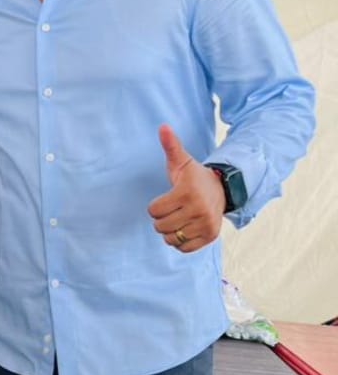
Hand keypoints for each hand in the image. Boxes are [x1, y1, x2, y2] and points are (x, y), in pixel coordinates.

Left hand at [146, 124, 225, 252]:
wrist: (222, 189)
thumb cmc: (194, 176)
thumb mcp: (182, 161)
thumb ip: (170, 145)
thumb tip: (162, 126)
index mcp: (187, 192)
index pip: (153, 210)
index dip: (156, 205)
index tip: (169, 197)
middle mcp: (199, 210)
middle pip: (160, 227)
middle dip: (162, 219)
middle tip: (174, 208)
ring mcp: (206, 224)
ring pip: (170, 238)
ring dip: (170, 231)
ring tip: (180, 217)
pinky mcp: (210, 236)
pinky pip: (183, 248)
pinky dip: (180, 241)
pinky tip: (186, 227)